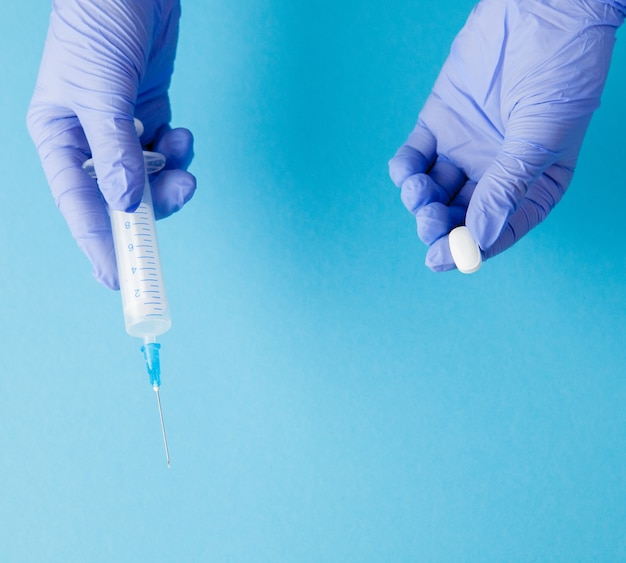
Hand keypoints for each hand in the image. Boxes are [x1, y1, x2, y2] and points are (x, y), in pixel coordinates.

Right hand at [27, 0, 195, 288]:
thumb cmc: (96, 22)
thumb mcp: (98, 89)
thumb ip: (114, 149)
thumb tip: (127, 203)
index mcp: (59, 139)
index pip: (80, 208)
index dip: (102, 247)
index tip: (121, 282)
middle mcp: (90, 142)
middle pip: (121, 201)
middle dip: (152, 206)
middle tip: (179, 196)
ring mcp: (124, 131)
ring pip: (152, 181)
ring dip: (173, 177)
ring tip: (183, 153)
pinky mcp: (153, 117)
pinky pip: (170, 154)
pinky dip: (181, 152)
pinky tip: (182, 131)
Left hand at [389, 0, 623, 271]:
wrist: (542, 4)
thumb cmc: (561, 68)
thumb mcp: (542, 134)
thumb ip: (508, 186)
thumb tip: (477, 239)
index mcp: (533, 184)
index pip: (496, 230)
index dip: (467, 250)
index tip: (438, 260)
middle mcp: (497, 172)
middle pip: (460, 217)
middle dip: (439, 227)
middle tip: (428, 223)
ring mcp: (466, 148)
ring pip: (434, 192)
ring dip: (420, 201)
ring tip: (419, 191)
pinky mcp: (439, 122)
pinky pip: (415, 157)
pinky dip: (404, 170)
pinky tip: (407, 170)